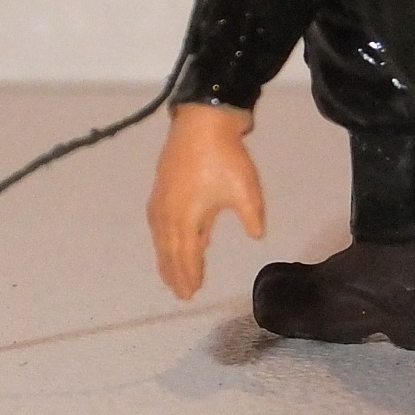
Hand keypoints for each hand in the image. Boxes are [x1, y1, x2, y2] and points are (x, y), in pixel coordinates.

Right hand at [147, 103, 265, 299]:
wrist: (202, 120)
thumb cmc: (224, 157)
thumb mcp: (245, 190)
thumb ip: (251, 218)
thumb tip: (256, 236)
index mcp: (186, 218)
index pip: (186, 255)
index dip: (190, 275)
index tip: (193, 292)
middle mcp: (168, 213)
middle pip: (169, 251)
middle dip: (175, 273)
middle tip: (181, 294)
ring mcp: (161, 199)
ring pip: (160, 238)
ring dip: (166, 258)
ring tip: (170, 274)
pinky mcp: (160, 187)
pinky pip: (158, 223)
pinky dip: (161, 238)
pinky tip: (166, 239)